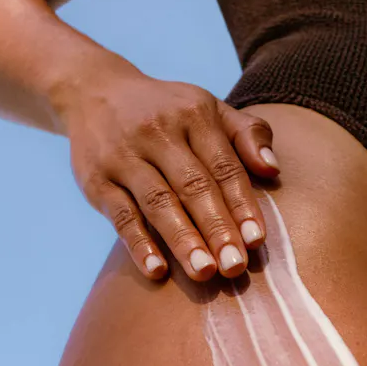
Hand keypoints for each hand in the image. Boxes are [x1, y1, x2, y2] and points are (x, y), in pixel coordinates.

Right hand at [58, 60, 279, 280]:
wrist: (94, 92)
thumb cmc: (169, 113)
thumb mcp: (210, 109)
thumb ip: (248, 135)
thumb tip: (272, 170)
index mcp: (194, 115)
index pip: (223, 166)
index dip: (241, 204)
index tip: (256, 240)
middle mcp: (158, 132)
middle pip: (193, 186)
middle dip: (216, 228)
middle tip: (235, 267)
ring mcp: (123, 156)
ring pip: (158, 202)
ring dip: (182, 240)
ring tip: (204, 273)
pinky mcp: (96, 180)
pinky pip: (120, 215)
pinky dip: (138, 244)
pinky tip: (157, 271)